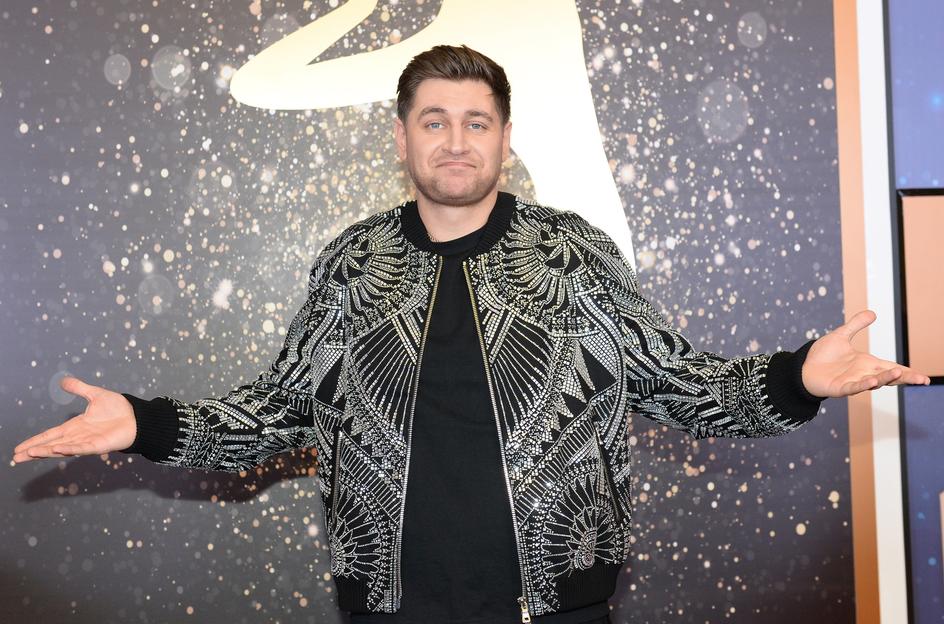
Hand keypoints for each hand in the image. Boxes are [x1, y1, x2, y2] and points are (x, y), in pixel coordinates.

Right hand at [12, 376, 136, 463]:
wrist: (137, 416)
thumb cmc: (118, 409)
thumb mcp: (95, 394)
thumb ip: (79, 388)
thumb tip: (63, 381)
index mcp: (75, 426)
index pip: (50, 435)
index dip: (35, 441)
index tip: (19, 448)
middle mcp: (78, 436)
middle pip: (51, 445)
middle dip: (34, 451)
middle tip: (16, 458)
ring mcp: (88, 442)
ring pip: (62, 448)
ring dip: (46, 451)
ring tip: (30, 453)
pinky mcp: (99, 446)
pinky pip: (82, 448)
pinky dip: (70, 449)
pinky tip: (57, 449)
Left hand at [801, 309, 931, 397]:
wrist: (803, 367)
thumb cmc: (822, 355)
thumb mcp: (841, 336)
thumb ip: (856, 325)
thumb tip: (873, 313)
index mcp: (867, 363)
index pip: (891, 367)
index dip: (907, 372)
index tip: (924, 378)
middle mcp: (863, 373)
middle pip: (888, 377)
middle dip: (905, 378)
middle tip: (921, 380)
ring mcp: (852, 381)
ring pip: (873, 381)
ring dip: (885, 379)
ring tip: (898, 374)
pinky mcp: (840, 388)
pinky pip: (854, 386)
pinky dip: (863, 384)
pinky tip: (872, 380)